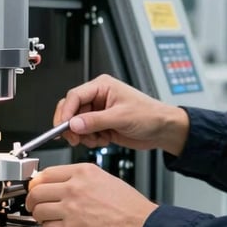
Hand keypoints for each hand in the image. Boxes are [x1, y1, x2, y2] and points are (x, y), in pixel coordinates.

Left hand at [26, 163, 157, 226]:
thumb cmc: (130, 207)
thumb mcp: (106, 179)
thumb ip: (82, 179)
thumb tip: (63, 184)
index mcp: (83, 172)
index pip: (47, 173)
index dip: (37, 183)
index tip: (36, 188)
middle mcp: (74, 187)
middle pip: (37, 191)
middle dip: (31, 200)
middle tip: (33, 204)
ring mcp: (71, 208)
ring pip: (38, 210)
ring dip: (39, 216)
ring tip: (45, 218)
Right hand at [54, 74, 189, 155]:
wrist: (162, 130)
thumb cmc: (149, 115)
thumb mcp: (121, 117)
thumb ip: (95, 121)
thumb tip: (74, 124)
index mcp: (102, 86)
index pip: (74, 96)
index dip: (66, 112)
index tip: (63, 127)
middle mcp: (98, 97)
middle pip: (72, 110)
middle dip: (71, 126)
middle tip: (74, 138)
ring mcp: (99, 112)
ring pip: (77, 124)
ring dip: (83, 135)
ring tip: (97, 139)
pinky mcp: (101, 124)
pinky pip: (86, 133)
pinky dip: (91, 139)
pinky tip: (104, 140)